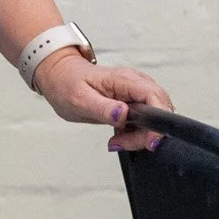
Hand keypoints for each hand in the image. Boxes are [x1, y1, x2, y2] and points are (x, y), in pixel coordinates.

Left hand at [34, 53, 172, 151]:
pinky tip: (119, 135)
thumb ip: (102, 108)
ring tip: (117, 140)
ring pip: (153, 117)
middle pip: (159, 109)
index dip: (158, 120)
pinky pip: (144, 120)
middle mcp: (134, 83)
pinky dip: (134, 133)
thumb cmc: (67, 83)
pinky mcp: (132, 101)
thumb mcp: (79, 99)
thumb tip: (122, 114)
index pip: (154, 96)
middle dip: (147, 132)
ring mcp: (134, 92)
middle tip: (122, 142)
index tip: (150, 140)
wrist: (60, 76)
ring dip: (139, 135)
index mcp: (124, 79)